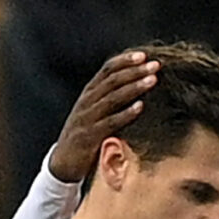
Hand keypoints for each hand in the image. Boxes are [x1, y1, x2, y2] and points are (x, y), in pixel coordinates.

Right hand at [50, 51, 157, 182]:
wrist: (62, 163)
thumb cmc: (84, 135)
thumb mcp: (93, 111)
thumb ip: (109, 97)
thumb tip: (136, 82)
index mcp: (88, 93)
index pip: (107, 70)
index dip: (125, 61)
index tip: (144, 55)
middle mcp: (86, 102)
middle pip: (112, 80)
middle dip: (135, 71)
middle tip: (156, 65)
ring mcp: (87, 119)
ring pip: (112, 98)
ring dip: (134, 87)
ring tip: (153, 80)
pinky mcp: (90, 137)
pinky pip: (110, 122)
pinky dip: (126, 113)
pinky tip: (141, 106)